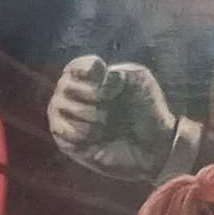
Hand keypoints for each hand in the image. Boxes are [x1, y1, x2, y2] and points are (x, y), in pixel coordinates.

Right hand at [46, 54, 184, 180]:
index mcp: (93, 79)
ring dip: (87, 116)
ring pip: (59, 106)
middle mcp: (76, 95)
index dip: (85, 71)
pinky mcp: (67, 142)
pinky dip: (79, 132)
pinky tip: (96, 138)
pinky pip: (60, 129)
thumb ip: (115, 72)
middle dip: (89, 96)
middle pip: (64, 85)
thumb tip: (96, 78)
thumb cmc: (148, 112)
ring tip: (106, 126)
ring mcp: (69, 118)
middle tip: (109, 110)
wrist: (154, 146)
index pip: (75, 67)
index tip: (102, 77)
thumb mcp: (138, 82)